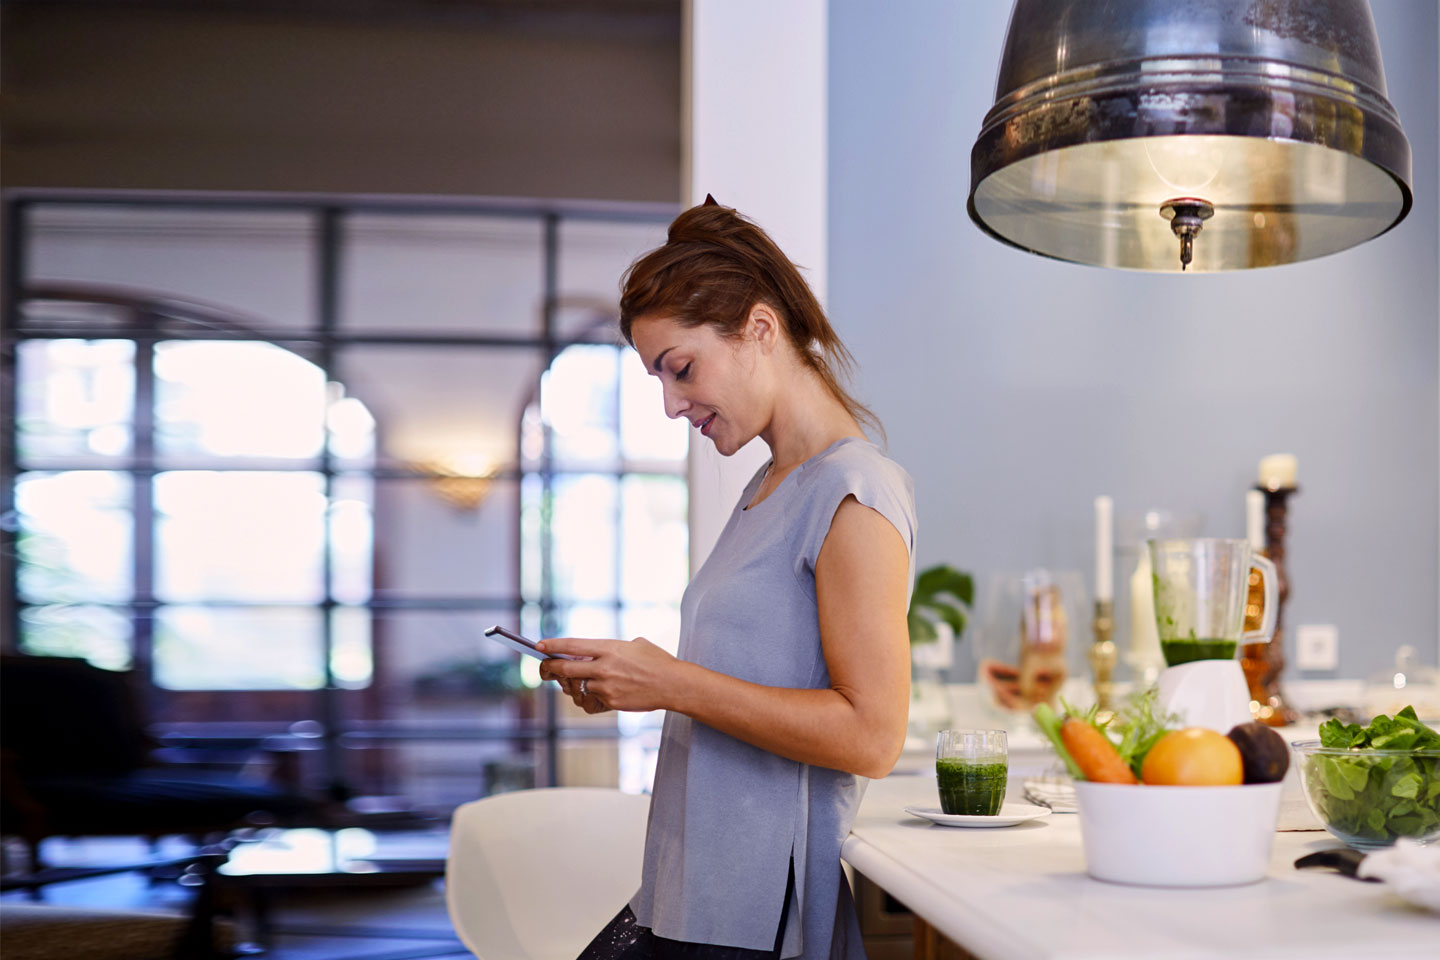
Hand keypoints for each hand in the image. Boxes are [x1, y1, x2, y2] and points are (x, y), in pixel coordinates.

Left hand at [536, 636, 677, 712]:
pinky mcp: (611, 702)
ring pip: (578, 686)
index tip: (539, 645)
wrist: (673, 684)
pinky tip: (597, 691)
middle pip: (566, 668)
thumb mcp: (635, 645)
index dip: (553, 645)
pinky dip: (591, 695)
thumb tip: (595, 654)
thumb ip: (612, 649)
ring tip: (577, 679)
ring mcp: (606, 686)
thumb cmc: (657, 661)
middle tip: (544, 668)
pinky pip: (591, 699)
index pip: (573, 645)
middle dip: (550, 668)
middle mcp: (604, 667)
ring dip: (574, 683)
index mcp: (609, 648)